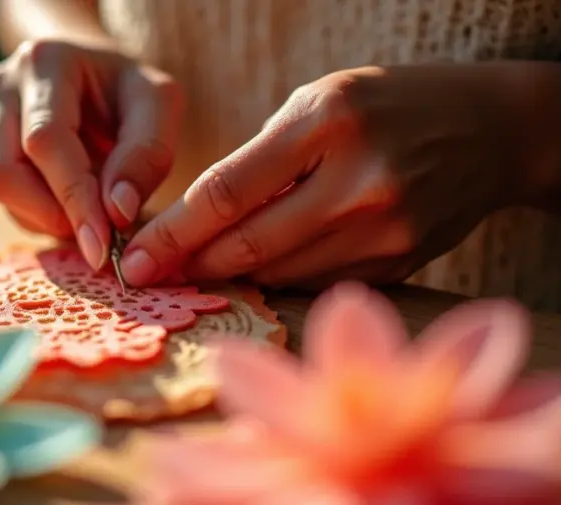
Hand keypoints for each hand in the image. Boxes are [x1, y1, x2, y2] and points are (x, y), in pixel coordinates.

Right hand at [0, 39, 182, 268]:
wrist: (97, 75)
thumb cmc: (129, 90)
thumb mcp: (159, 106)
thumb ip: (146, 155)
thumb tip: (117, 211)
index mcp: (45, 62)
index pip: (46, 141)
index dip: (73, 197)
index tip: (103, 246)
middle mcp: (1, 86)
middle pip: (2, 171)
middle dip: (52, 215)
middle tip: (99, 237)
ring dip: (43, 217)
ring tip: (88, 214)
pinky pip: (1, 196)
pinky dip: (38, 214)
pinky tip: (69, 203)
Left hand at [120, 63, 543, 288]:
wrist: (492, 132)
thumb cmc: (388, 105)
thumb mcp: (319, 101)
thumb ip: (259, 159)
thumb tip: (196, 222)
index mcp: (329, 125)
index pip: (228, 193)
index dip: (173, 233)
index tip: (133, 260)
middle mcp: (359, 185)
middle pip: (249, 246)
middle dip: (190, 264)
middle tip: (148, 274)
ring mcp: (385, 234)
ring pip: (278, 273)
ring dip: (229, 274)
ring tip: (193, 268)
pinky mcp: (399, 267)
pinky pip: (315, 282)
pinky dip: (278, 276)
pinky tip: (257, 266)